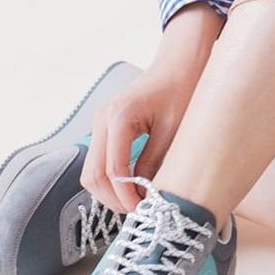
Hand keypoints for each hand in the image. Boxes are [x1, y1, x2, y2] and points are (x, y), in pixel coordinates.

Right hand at [81, 56, 206, 214]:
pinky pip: (101, 161)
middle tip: (140, 212)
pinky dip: (112, 179)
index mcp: (118, 117)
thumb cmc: (181, 87)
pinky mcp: (106, 128)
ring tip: (139, 202)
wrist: (179, 62)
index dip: (126, 196)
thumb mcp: (174, 128)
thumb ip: (155, 160)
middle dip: (113, 199)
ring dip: (110, 192)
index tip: (145, 210)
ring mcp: (100, 123)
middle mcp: (102, 120)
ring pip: (92, 172)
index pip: (112, 170)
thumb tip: (145, 194)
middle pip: (93, 176)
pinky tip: (135, 186)